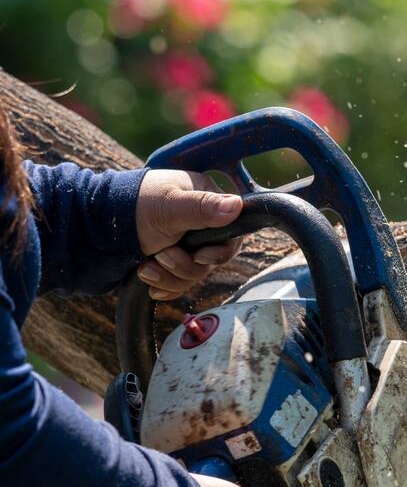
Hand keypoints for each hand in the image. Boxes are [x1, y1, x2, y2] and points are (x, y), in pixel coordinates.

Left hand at [135, 170, 243, 300]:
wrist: (89, 229)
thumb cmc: (129, 207)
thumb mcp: (169, 207)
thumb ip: (203, 208)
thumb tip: (237, 206)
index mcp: (204, 201)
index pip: (233, 233)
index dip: (220, 251)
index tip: (201, 255)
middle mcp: (198, 224)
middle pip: (213, 260)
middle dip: (187, 266)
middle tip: (163, 256)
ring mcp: (183, 245)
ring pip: (195, 275)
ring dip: (170, 276)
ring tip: (146, 267)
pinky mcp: (168, 263)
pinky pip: (179, 285)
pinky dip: (162, 285)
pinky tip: (145, 277)